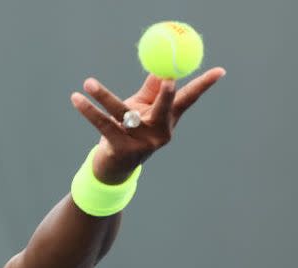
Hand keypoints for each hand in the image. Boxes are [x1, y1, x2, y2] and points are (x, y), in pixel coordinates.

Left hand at [70, 67, 225, 183]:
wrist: (114, 168)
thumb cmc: (129, 132)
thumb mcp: (142, 110)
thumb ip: (151, 91)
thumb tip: (162, 68)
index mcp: (168, 120)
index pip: (188, 99)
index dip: (204, 85)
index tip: (220, 71)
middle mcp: (159, 132)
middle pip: (165, 108)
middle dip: (167, 94)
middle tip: (167, 80)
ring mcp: (142, 143)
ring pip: (123, 113)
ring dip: (103, 96)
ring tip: (89, 83)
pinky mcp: (122, 149)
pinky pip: (103, 124)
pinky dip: (89, 110)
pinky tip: (76, 98)